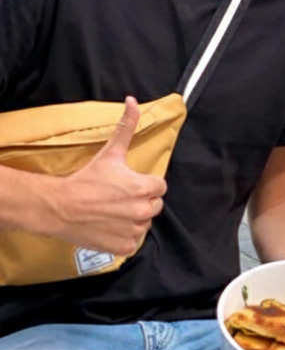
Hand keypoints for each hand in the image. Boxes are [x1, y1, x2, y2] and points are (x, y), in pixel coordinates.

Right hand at [46, 97, 166, 256]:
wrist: (60, 207)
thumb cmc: (85, 180)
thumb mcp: (110, 151)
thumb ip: (127, 126)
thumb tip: (132, 101)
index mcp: (144, 187)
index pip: (160, 186)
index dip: (146, 184)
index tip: (131, 184)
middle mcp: (142, 211)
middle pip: (154, 206)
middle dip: (142, 201)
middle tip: (120, 197)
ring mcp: (133, 230)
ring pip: (144, 224)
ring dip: (133, 219)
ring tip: (113, 211)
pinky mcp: (123, 247)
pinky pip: (133, 243)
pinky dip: (124, 237)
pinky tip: (110, 226)